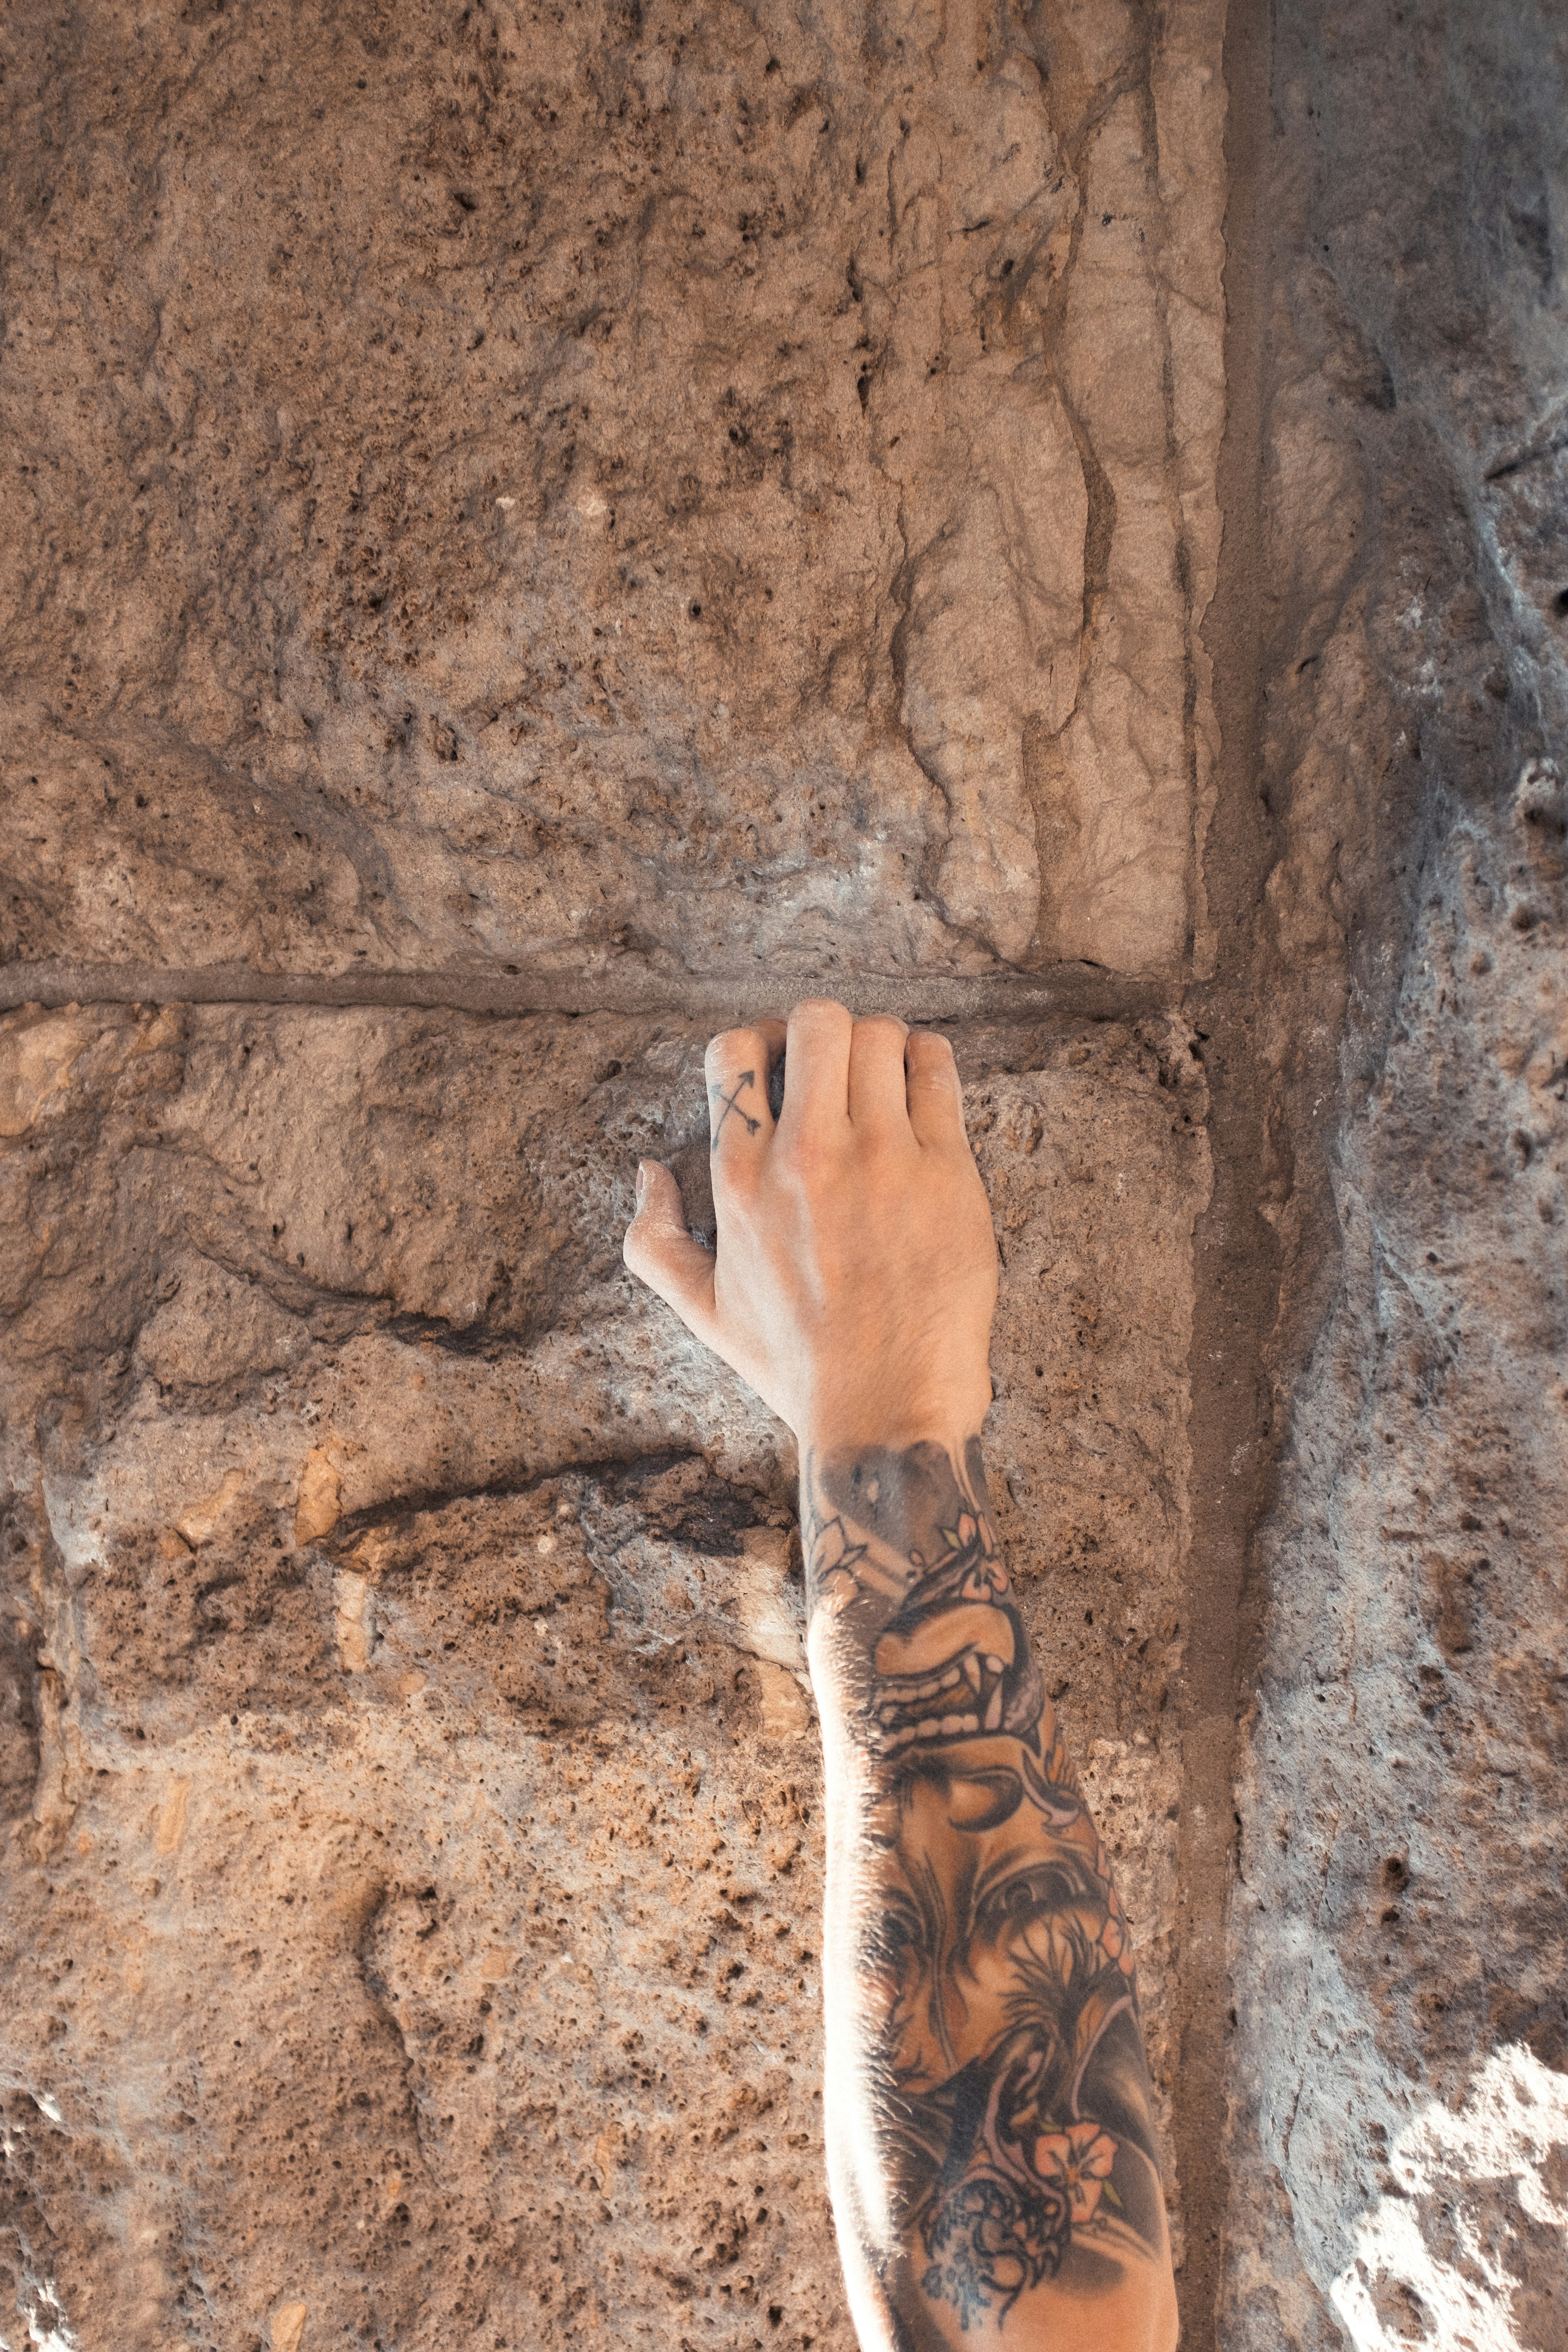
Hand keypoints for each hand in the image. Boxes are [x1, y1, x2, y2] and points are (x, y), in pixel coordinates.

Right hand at [622, 999, 997, 1451]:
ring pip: (881, 1035)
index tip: (779, 1070)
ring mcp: (884, 1159)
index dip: (757, 1042)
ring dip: (879, 1046)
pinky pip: (938, 1069)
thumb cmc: (797, 1364)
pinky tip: (922, 1089)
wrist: (889, 1409)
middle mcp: (808, 1156)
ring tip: (883, 1082)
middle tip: (836, 1070)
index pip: (733, 1049)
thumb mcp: (703, 1311)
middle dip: (822, 1032)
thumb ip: (651, 1240)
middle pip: (815, 1022)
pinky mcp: (947, 1171)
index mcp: (740, 1179)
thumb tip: (648, 1173)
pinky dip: (929, 1061)